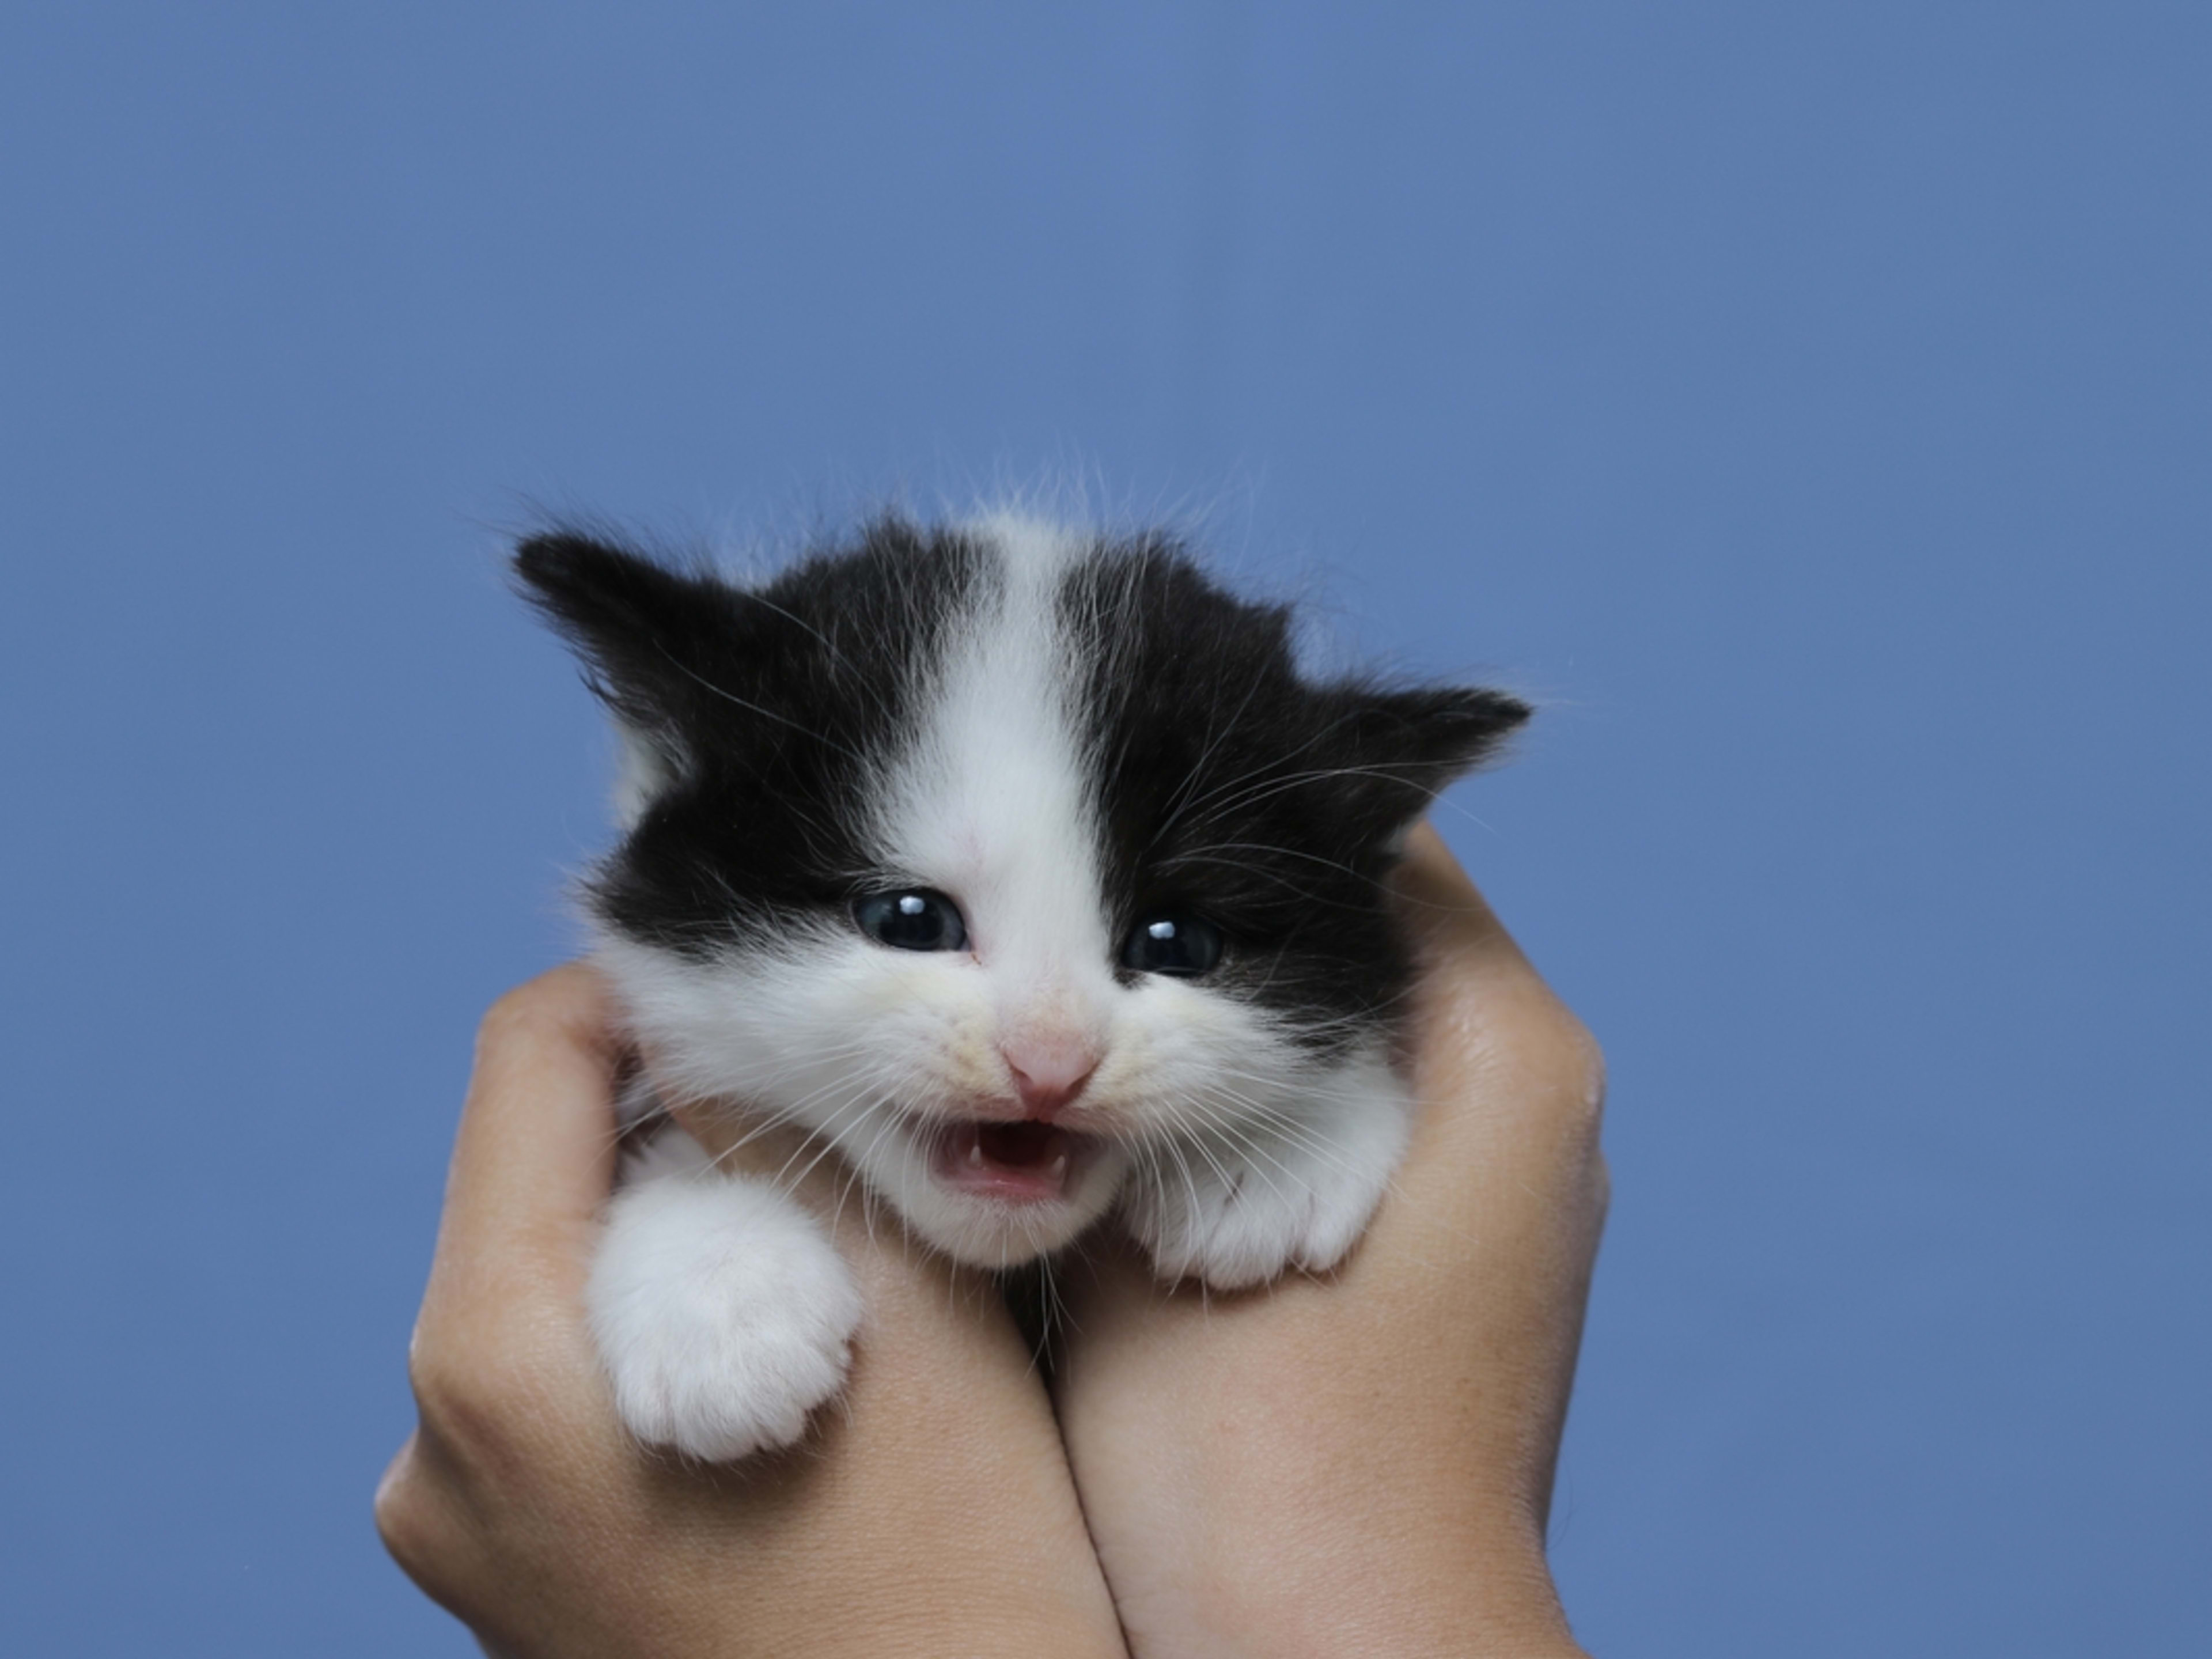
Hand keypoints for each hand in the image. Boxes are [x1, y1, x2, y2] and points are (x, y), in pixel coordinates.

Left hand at [375, 965, 1124, 1657]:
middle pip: (527, 1175)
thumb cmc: (960, 1570)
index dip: (638, 980)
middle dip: (661, 1106)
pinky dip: (650, 1325)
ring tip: (808, 1235)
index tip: (746, 974)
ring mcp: (462, 1535)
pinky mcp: (512, 1586)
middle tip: (807, 1101)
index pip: (522, 1064)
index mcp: (497, 1364)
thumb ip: (781, 1127)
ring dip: (664, 1215)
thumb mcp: (895, 1301)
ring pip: (550, 1279)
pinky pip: (559, 1387)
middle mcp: (434, 1454)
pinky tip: (770, 1345)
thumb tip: (715, 1002)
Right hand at [1052, 825, 1606, 1658]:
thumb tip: (1053, 949)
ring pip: (1328, 1016)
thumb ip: (1116, 1056)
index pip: (1368, 832)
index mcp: (1503, 1042)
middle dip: (1205, 910)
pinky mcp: (1440, 1242)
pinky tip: (1122, 1114)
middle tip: (1056, 903)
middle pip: (1352, 922)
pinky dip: (1233, 1092)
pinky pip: (1327, 1103)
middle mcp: (1528, 1088)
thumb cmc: (1260, 1463)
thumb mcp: (1150, 1214)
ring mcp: (1496, 1173)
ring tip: (1072, 996)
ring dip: (1210, 1005)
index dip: (1220, 815)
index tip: (1086, 817)